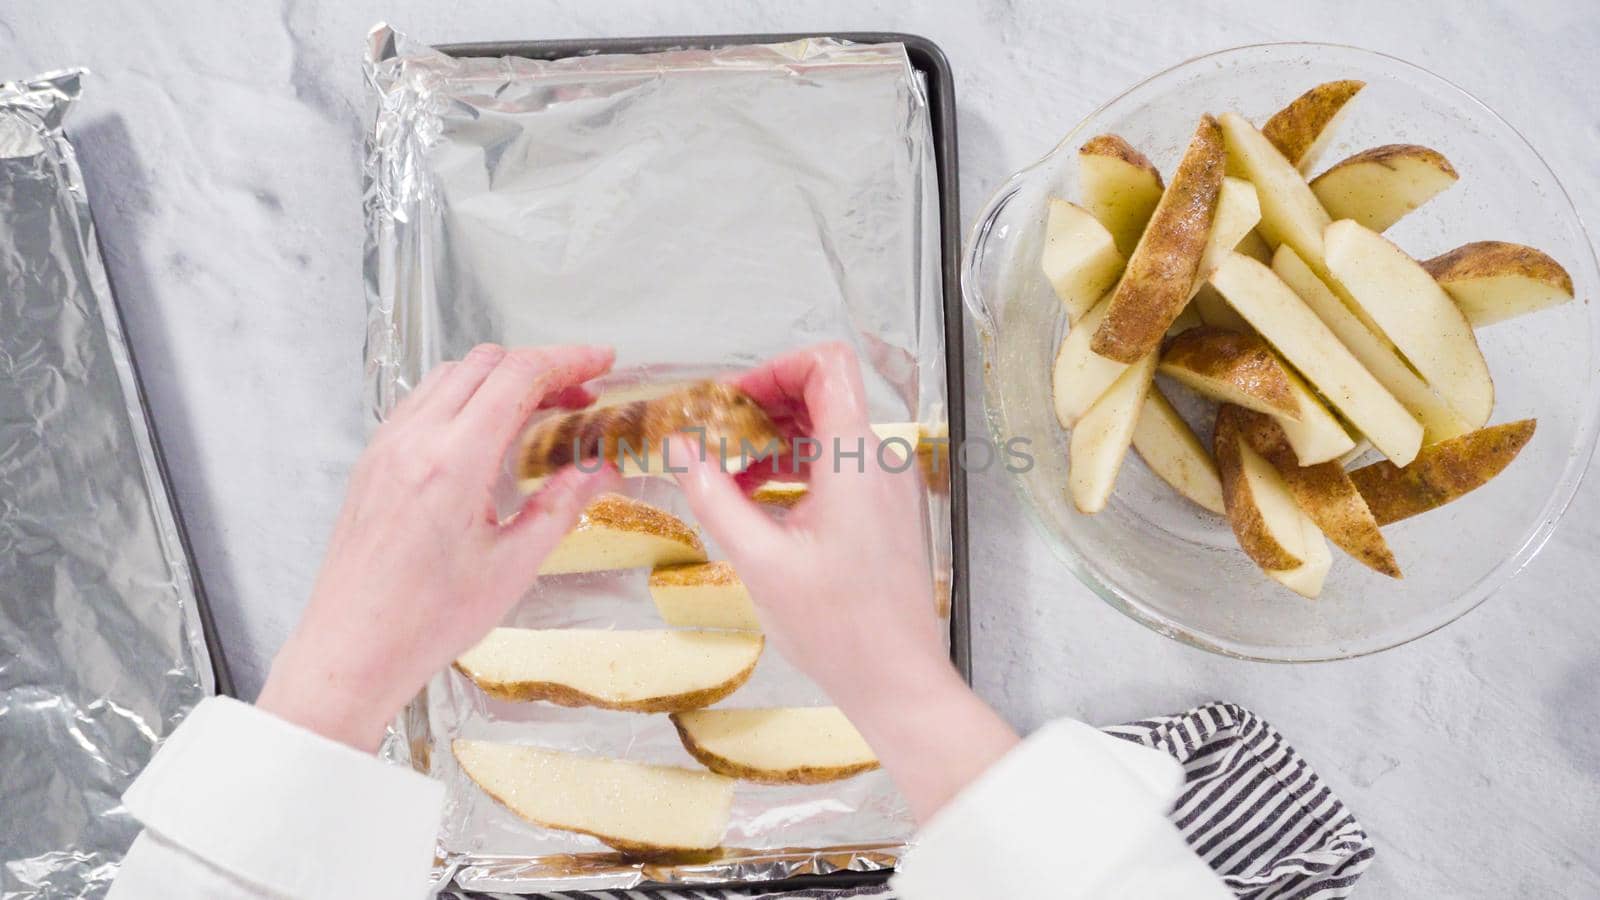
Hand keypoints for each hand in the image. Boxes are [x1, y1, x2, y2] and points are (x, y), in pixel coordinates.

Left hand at [257, 344, 621, 751]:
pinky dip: (465, 398)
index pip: (517, 377)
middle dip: (539, 366)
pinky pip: (422, 403)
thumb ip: (562, 507)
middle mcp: (413, 442)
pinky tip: (488, 432)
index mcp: (452, 462)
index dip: (566, 360)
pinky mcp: (373, 462)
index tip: (600, 361)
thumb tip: (601, 470)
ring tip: (540, 410)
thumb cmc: (424, 621)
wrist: (351, 651)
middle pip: (483, 364)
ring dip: (500, 378)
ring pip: (449, 376)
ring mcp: (386, 448)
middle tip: (579, 391)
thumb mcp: (513, 567)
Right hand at [672, 343, 1018, 821]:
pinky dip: (796, 467)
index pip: (827, 365)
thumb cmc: (838, 629)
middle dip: (764, 406)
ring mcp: (887, 485)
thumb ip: (714, 496)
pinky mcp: (885, 510)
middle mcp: (880, 460)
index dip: (775, 368)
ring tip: (728, 474)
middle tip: (716, 435)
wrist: (896, 679)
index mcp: (856, 459)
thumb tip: (680, 448)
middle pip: (824, 393)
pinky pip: (838, 465)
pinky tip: (758, 500)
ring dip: (775, 439)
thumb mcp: (759, 560)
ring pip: (828, 430)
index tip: (731, 401)